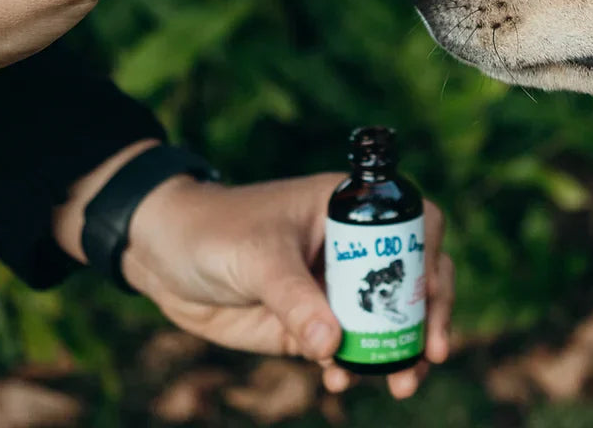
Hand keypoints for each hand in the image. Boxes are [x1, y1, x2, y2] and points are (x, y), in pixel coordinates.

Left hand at [120, 172, 453, 397]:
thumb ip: (293, 299)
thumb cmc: (211, 231)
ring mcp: (333, 288)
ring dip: (399, 352)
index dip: (431, 257)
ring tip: (399, 384)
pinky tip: (339, 379)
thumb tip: (334, 344)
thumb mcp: (255, 258)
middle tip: (430, 353)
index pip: (413, 224)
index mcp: (346, 208)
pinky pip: (346, 349)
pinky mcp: (310, 324)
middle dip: (427, 318)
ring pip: (386, 321)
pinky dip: (353, 367)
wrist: (161, 258)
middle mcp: (350, 248)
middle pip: (413, 279)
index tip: (428, 296)